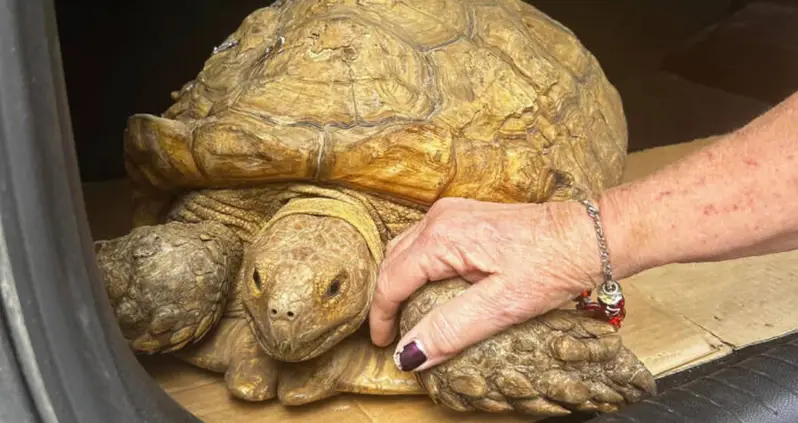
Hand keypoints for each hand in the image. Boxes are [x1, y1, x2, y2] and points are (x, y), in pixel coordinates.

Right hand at [369, 197, 603, 371]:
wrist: (587, 235)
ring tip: (405, 314)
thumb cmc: (551, 265)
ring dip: (400, 280)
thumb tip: (410, 354)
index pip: (392, 279)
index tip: (385, 345)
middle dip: (386, 297)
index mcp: (441, 238)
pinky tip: (427, 288)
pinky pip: (424, 241)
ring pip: (406, 248)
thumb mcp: (501, 306)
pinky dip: (416, 267)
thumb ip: (450, 329)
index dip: (382, 315)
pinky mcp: (465, 216)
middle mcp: (440, 218)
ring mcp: (452, 213)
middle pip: (393, 260)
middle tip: (391, 333)